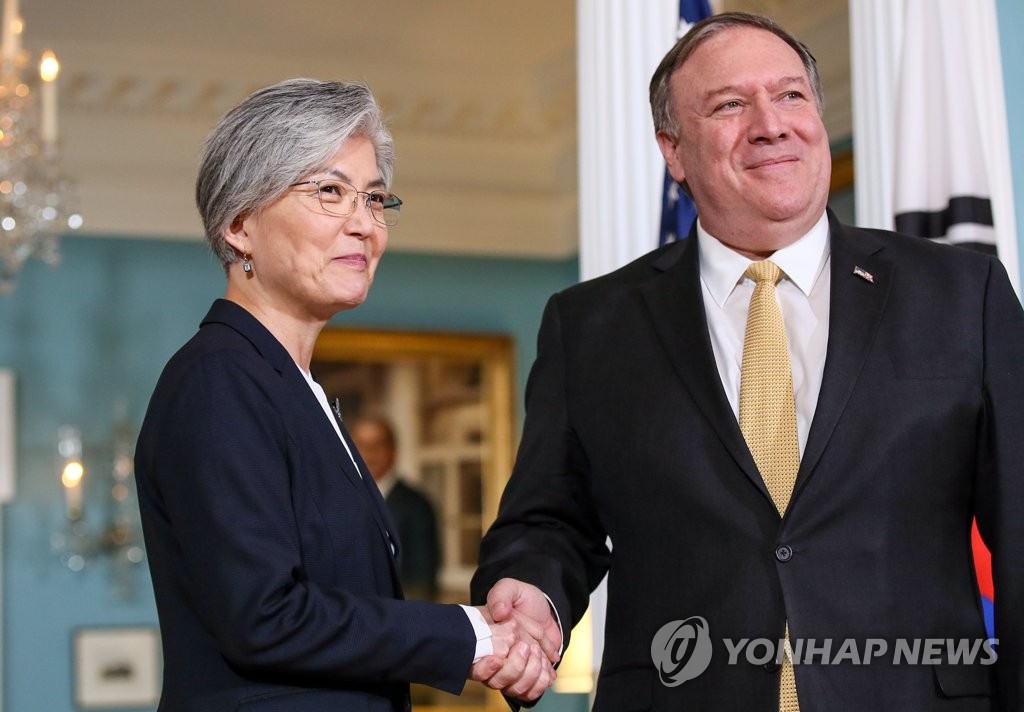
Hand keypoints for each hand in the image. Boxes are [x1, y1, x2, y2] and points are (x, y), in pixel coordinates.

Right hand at [467, 578, 562, 700]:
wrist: (545, 609)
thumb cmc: (523, 599)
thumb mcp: (510, 589)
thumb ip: (501, 595)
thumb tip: (499, 613)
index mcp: (482, 642)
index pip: (476, 668)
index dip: (486, 668)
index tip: (497, 658)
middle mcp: (493, 662)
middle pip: (499, 681)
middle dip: (517, 665)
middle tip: (528, 646)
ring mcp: (511, 672)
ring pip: (516, 688)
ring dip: (532, 670)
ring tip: (540, 652)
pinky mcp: (528, 676)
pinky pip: (533, 690)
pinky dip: (543, 676)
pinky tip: (548, 659)